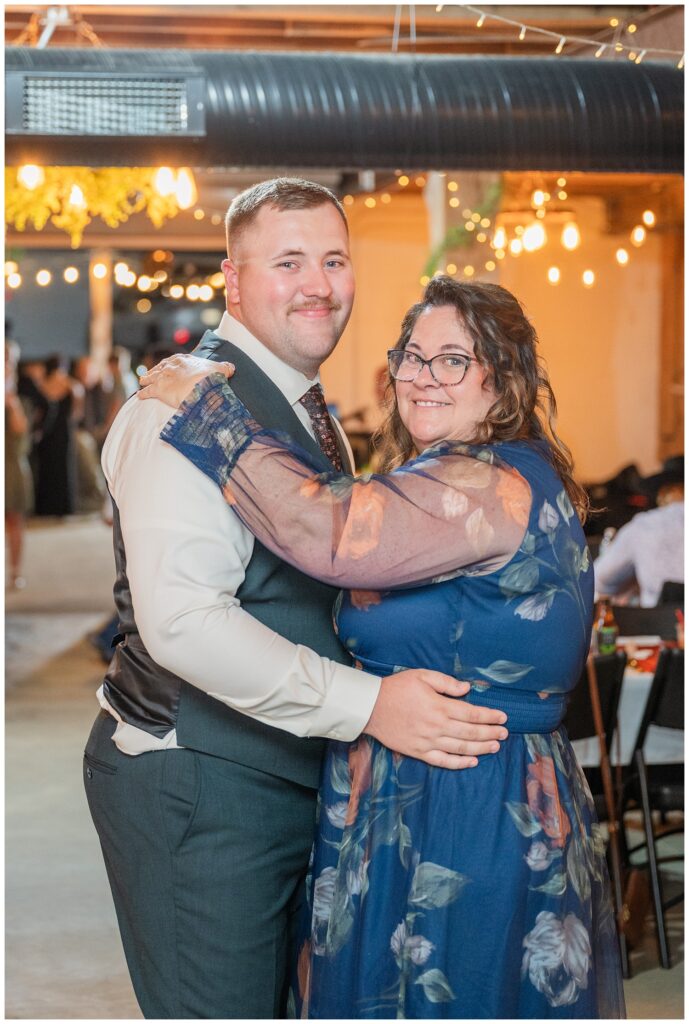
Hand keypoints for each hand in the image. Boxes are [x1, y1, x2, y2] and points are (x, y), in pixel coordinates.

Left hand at [138, 354, 234, 407]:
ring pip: (150, 377)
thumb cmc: (210, 377)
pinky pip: (147, 392)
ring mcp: (163, 377)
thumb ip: (224, 368)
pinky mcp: (158, 390)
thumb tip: (231, 368)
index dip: (169, 363)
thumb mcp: (220, 369)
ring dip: (146, 379)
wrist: (200, 386)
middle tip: (151, 373)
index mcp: (184, 359)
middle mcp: (170, 366)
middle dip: (155, 370)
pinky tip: (139, 396)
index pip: (174, 360)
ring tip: (142, 381)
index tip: (166, 365)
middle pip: (159, 367)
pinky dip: (143, 394)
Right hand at [364, 670, 507, 769]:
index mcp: (439, 706)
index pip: (472, 713)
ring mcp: (428, 742)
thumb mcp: (422, 676)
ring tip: (495, 747)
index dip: (490, 716)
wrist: (370, 707)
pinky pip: (443, 761)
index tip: (503, 718)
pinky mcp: (418, 752)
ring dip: (480, 748)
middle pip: (470, 732)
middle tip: (504, 734)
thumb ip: (446, 682)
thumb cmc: (396, 688)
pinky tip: (472, 762)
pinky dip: (459, 763)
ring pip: (461, 748)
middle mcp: (437, 726)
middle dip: (490, 733)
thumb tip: (467, 689)